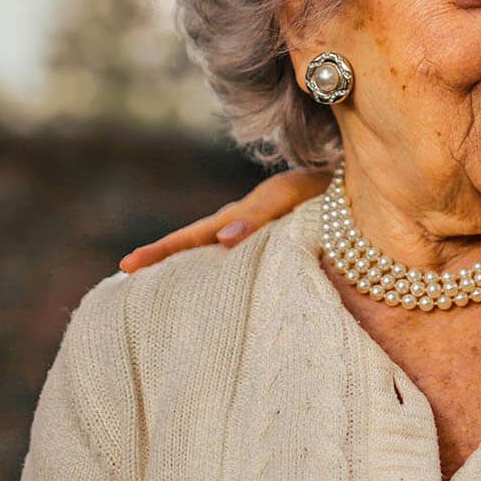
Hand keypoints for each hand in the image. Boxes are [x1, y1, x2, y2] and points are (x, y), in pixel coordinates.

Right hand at [118, 168, 331, 272]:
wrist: (354, 187)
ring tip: (159, 292)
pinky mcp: (275, 247)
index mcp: (238, 216)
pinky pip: (240, 264)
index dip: (160, 251)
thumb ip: (256, 216)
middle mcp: (241, 228)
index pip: (191, 236)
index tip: (126, 266)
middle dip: (162, 261)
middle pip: (194, 246)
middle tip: (126, 279)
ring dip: (187, 270)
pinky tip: (213, 293)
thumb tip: (221, 241)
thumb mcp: (288, 196)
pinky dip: (219, 274)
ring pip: (213, 256)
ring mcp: (255, 237)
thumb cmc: (321, 189)